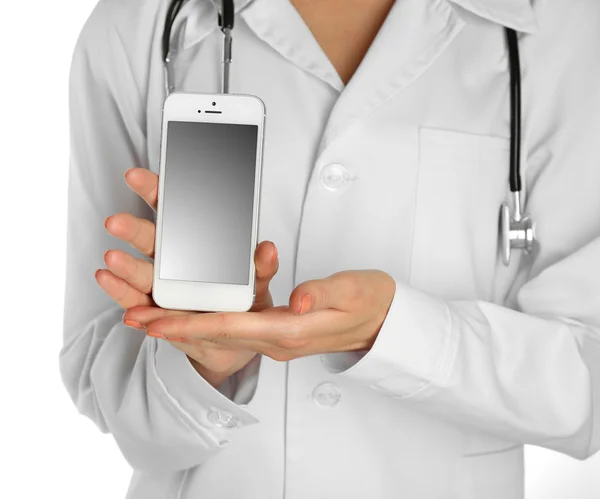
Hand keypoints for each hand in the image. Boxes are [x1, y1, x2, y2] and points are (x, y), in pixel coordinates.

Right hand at [95, 167, 279, 386]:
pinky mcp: (155, 313)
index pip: (172, 210)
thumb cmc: (242, 300)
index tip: (136, 176)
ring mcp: (161, 286)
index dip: (154, 191)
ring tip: (113, 258)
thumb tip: (268, 248)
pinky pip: (135, 301)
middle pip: (149, 238)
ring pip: (139, 271)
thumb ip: (262, 267)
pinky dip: (121, 292)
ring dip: (124, 265)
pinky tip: (108, 280)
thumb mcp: (257, 282)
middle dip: (132, 229)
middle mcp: (172, 260)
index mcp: (194, 243)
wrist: (236, 336)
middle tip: (116, 221)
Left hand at [141, 269, 395, 361]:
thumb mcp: (353, 289)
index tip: (156, 320)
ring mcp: (278, 340)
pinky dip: (206, 325)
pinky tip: (191, 317)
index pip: (231, 326)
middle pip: (217, 334)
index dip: (190, 324)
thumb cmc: (371, 302)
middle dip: (174, 327)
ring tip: (151, 317)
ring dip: (185, 327)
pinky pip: (234, 332)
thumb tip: (297, 301)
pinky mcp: (279, 334)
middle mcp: (279, 340)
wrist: (385, 322)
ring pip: (222, 335)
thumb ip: (322, 295)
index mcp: (291, 329)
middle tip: (135, 318)